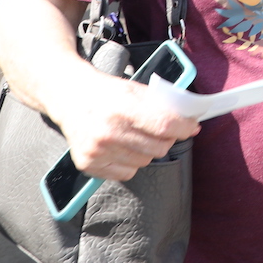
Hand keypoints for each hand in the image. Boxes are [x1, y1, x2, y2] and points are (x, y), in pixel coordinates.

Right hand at [47, 69, 200, 181]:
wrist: (70, 97)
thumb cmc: (107, 92)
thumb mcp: (135, 89)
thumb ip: (162, 105)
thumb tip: (190, 122)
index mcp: (123, 108)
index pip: (165, 125)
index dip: (184, 128)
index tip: (192, 127)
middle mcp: (108, 132)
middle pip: (158, 148)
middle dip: (167, 139)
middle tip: (162, 130)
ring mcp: (97, 151)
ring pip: (145, 162)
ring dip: (148, 151)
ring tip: (136, 135)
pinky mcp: (88, 164)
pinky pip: (127, 173)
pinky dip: (130, 162)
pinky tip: (122, 146)